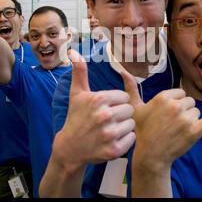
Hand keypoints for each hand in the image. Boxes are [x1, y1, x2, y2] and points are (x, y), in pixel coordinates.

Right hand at [52, 50, 135, 172]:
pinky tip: (112, 139)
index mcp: (99, 99)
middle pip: (129, 110)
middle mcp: (105, 116)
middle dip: (121, 114)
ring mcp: (109, 134)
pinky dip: (125, 140)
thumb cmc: (76, 117)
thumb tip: (73, 51)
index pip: (124, 97)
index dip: (116, 102)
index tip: (106, 109)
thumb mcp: (77, 94)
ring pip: (131, 124)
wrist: (69, 148)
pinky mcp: (113, 150)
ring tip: (110, 130)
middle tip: (108, 121)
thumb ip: (79, 71)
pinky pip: (131, 139)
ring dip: (123, 127)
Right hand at [122, 71, 201, 170]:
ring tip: (176, 131)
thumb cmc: (142, 131)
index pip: (179, 94)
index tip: (165, 116)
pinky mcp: (196, 131)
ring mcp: (186, 119)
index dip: (174, 105)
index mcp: (163, 97)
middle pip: (189, 102)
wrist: (149, 156)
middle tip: (170, 125)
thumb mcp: (135, 108)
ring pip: (197, 112)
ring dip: (190, 120)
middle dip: (182, 112)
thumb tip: (122, 72)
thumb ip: (131, 89)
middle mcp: (175, 105)